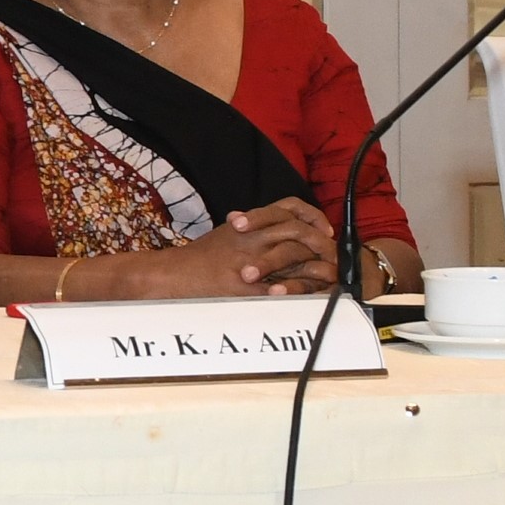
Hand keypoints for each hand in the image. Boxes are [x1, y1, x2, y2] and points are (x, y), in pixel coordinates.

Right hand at [181, 199, 338, 295]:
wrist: (172, 274)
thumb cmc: (197, 258)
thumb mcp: (226, 234)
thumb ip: (250, 228)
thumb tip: (269, 224)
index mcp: (249, 225)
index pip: (288, 208)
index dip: (312, 216)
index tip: (324, 229)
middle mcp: (251, 238)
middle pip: (297, 230)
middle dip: (320, 242)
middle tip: (332, 254)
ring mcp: (248, 260)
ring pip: (292, 254)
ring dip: (313, 265)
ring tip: (326, 275)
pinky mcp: (244, 286)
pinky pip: (276, 287)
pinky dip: (295, 291)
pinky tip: (308, 296)